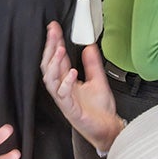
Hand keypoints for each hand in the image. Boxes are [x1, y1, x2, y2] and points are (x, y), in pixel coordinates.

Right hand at [40, 21, 124, 151]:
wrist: (108, 129)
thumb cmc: (100, 110)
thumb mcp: (98, 80)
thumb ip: (92, 64)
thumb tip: (89, 46)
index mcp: (66, 81)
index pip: (57, 59)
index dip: (54, 43)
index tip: (54, 28)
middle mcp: (62, 88)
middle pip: (49, 66)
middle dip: (49, 48)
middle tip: (52, 33)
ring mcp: (64, 99)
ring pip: (50, 79)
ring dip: (54, 64)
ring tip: (59, 49)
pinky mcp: (70, 109)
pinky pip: (63, 95)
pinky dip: (66, 82)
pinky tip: (71, 72)